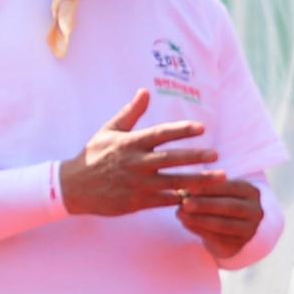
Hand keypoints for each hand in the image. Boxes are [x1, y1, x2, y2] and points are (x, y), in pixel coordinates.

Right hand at [58, 90, 216, 216]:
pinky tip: (199, 196)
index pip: (160, 134)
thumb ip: (130, 113)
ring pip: (174, 181)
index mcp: (130, 143)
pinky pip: (165, 200)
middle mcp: (135, 163)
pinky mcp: (137, 202)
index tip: (201, 128)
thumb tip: (145, 91)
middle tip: (216, 154)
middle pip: (171, 159)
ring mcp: (137, 184)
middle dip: (195, 156)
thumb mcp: (108, 131)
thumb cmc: (93, 156)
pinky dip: (182, 198)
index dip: (181, 130)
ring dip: (199, 180)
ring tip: (220, 178)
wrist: (73, 187)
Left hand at [174, 175, 267, 261]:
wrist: (226, 227)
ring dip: (199, 219)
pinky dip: (199, 230)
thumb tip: (186, 187)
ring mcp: (250, 230)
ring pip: (223, 225)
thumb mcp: (216, 191)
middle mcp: (255, 211)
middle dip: (205, 205)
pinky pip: (217, 238)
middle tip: (184, 203)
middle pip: (229, 207)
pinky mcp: (239, 245)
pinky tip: (185, 224)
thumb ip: (205, 187)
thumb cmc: (217, 200)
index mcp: (251, 192)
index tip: (189, 187)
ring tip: (180, 214)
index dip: (209, 188)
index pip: (231, 188)